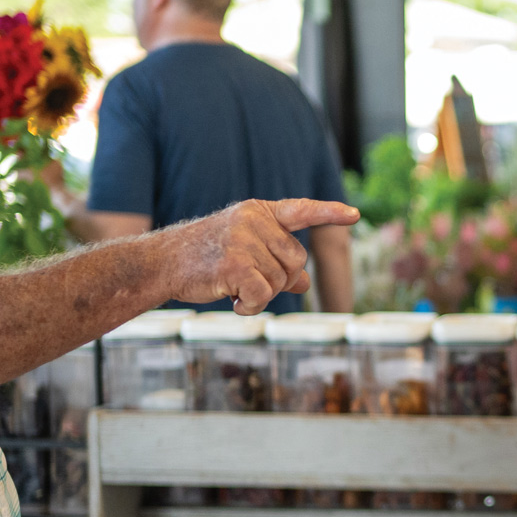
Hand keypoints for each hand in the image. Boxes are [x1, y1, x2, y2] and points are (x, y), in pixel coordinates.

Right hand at [163, 199, 359, 315]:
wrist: (161, 264)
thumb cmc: (203, 258)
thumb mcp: (243, 253)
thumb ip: (275, 262)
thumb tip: (304, 283)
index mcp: (258, 211)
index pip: (301, 210)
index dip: (329, 214)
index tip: (355, 215)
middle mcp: (254, 220)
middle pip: (296, 261)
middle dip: (278, 279)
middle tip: (245, 279)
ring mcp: (243, 240)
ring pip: (280, 282)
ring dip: (260, 295)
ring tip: (231, 285)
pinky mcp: (234, 264)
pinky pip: (263, 295)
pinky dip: (250, 306)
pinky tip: (231, 299)